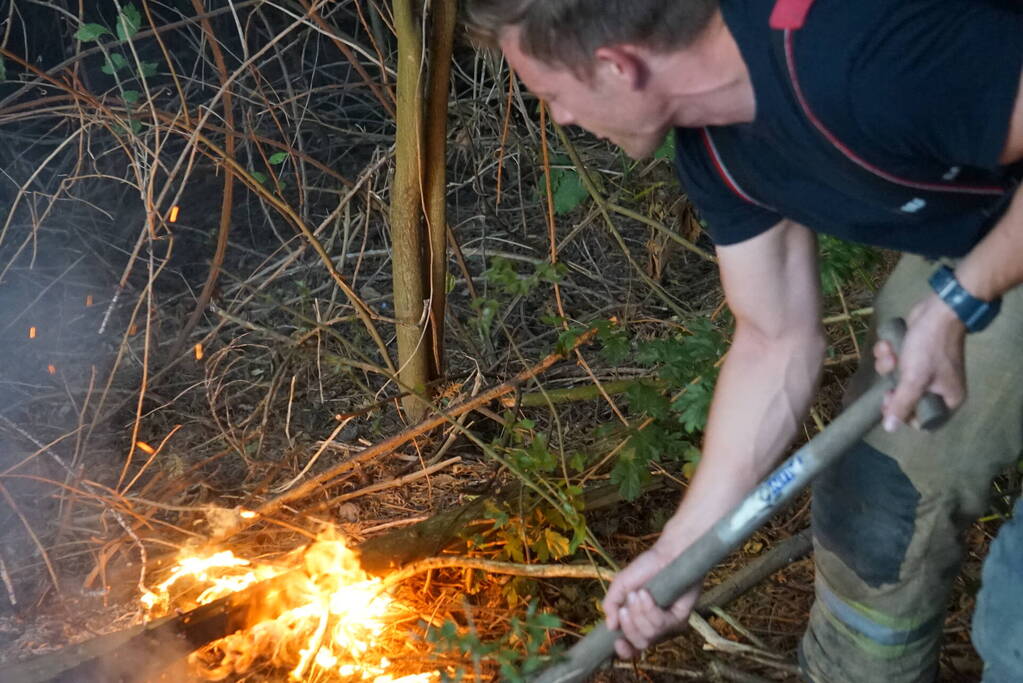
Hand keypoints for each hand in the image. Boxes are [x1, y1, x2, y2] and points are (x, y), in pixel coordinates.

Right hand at [603, 543, 699, 658]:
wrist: (666, 554)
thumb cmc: (645, 568)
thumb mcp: (621, 586)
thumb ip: (611, 605)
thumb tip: (609, 626)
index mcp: (638, 623)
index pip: (632, 649)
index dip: (624, 652)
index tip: (616, 642)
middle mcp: (654, 629)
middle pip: (639, 644)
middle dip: (629, 626)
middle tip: (625, 606)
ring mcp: (668, 627)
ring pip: (649, 635)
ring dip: (638, 614)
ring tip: (638, 593)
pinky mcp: (680, 619)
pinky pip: (661, 625)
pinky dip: (649, 609)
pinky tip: (646, 594)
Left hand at [873, 295, 966, 430]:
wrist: (938, 310)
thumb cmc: (930, 348)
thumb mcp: (914, 379)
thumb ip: (902, 404)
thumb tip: (890, 429)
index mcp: (947, 398)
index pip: (922, 420)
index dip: (903, 414)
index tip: (888, 403)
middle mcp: (938, 388)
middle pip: (905, 400)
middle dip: (892, 387)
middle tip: (887, 382)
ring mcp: (925, 371)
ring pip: (895, 378)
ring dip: (887, 366)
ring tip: (891, 355)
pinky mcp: (913, 355)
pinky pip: (894, 362)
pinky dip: (889, 353)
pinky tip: (889, 344)